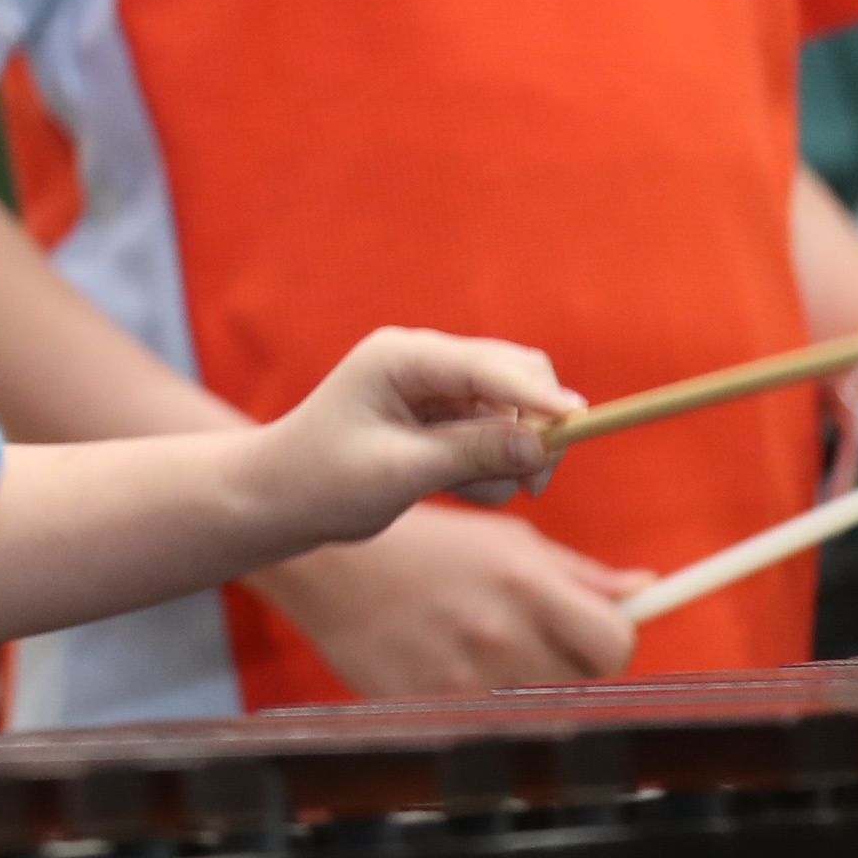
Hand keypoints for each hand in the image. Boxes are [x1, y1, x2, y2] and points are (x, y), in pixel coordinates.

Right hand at [249, 500, 644, 697]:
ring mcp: (463, 677)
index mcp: (526, 584)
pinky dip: (477, 703)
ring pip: (534, 705)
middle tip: (525, 637)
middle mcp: (501, 634)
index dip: (611, 643)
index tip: (592, 636)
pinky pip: (484, 722)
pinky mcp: (428, 707)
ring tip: (477, 646)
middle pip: (581, 682)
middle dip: (565, 662)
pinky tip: (445, 663)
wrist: (327, 564)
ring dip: (520, 684)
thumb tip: (646, 589)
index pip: (616, 644)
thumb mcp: (503, 541)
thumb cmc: (423, 542)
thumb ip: (578, 573)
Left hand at [253, 327, 580, 541]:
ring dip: (503, 458)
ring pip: (512, 414)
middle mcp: (422, 361)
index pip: (487, 366)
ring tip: (457, 491)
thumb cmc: (324, 482)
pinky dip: (488, 468)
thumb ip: (471, 454)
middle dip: (532, 430)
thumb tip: (542, 443)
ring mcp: (435, 387)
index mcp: (400, 358)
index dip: (536, 395)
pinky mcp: (444, 416)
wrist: (280, 499)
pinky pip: (495, 437)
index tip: (578, 422)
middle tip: (533, 486)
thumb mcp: (399, 473)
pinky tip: (450, 488)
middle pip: (515, 376)